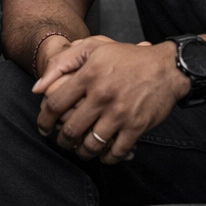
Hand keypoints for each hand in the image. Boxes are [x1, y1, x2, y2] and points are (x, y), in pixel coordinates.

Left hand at [37, 40, 188, 163]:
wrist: (167, 68)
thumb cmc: (127, 57)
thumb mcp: (94, 47)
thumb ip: (62, 63)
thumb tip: (38, 88)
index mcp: (89, 75)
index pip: (55, 104)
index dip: (44, 120)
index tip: (43, 128)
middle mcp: (102, 96)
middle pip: (70, 129)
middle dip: (62, 141)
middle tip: (61, 142)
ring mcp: (120, 113)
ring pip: (91, 144)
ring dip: (82, 152)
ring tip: (80, 150)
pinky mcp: (136, 126)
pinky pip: (116, 151)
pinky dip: (107, 157)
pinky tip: (103, 154)